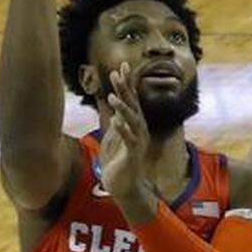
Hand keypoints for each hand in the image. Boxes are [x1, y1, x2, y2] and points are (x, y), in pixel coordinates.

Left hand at [99, 63, 151, 199]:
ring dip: (123, 107)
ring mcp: (138, 141)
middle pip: (132, 104)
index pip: (131, 99)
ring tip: (112, 96)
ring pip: (132, 120)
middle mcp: (139, 129)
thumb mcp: (115, 136)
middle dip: (124, 88)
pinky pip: (129, 140)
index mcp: (134, 123)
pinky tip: (115, 121)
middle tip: (117, 72)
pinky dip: (123, 130)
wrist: (122, 186)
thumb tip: (115, 104)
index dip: (126, 83)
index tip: (121, 66)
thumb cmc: (117, 160)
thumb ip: (117, 120)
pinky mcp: (133, 154)